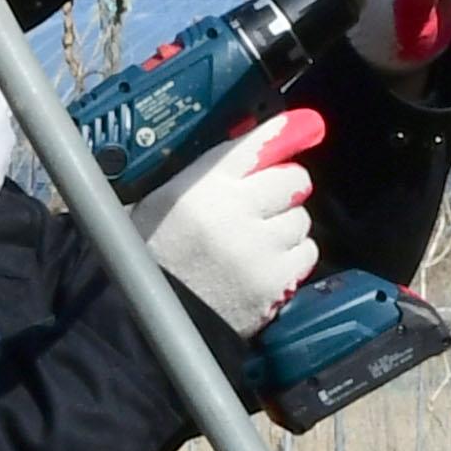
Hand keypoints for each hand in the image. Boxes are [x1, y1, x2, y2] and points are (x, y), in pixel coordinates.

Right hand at [132, 106, 321, 330]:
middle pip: (293, 180)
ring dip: (286, 225)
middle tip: (266, 200)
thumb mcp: (162, 201)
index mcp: (201, 188)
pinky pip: (305, 254)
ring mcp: (260, 250)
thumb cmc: (149, 258)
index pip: (254, 146)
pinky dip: (291, 256)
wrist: (145, 325)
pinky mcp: (276, 283)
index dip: (283, 134)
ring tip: (257, 240)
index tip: (304, 126)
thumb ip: (208, 173)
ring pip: (301, 218)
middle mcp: (236, 213)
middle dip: (284, 186)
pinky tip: (266, 263)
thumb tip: (251, 145)